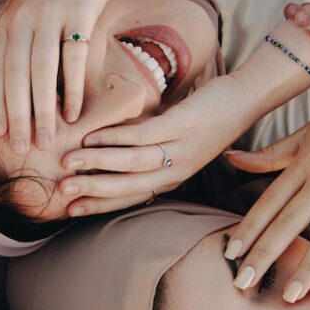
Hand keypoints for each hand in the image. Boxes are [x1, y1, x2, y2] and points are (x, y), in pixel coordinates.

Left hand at [0, 0, 121, 152]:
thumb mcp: (20, 2)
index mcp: (8, 21)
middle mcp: (24, 19)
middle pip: (16, 76)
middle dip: (17, 116)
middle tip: (21, 149)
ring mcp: (51, 16)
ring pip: (41, 72)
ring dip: (42, 110)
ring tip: (46, 140)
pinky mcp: (80, 12)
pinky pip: (73, 58)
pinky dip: (72, 88)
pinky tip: (72, 114)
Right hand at [58, 72, 252, 215]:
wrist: (245, 99)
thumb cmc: (205, 120)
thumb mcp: (175, 144)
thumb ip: (145, 150)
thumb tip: (104, 149)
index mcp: (172, 178)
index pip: (131, 196)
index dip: (100, 203)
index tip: (71, 210)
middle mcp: (177, 170)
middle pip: (129, 185)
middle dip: (93, 189)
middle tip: (63, 191)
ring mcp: (182, 149)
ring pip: (133, 163)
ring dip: (98, 163)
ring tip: (69, 161)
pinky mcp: (184, 125)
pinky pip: (144, 136)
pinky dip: (116, 137)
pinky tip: (93, 136)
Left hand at [221, 82, 309, 299]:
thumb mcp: (306, 133)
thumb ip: (269, 155)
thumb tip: (229, 158)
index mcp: (305, 163)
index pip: (269, 202)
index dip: (248, 229)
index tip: (230, 254)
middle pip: (291, 221)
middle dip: (266, 254)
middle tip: (244, 283)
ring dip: (307, 267)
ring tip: (289, 295)